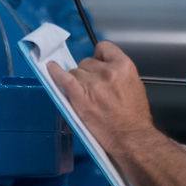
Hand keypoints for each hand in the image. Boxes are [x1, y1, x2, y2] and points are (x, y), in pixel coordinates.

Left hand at [46, 40, 156, 156]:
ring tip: (86, 97)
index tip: (96, 63)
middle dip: (88, 74)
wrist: (131, 138)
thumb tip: (102, 68)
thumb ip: (118, 73)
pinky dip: (55, 73)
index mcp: (124, 67)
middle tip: (94, 90)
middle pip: (86, 62)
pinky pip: (63, 78)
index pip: (104, 48)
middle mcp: (108, 72)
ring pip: (75, 72)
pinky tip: (51, 68)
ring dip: (77, 82)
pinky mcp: (81, 97)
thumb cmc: (134, 118)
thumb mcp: (134, 85)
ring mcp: (93, 85)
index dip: (99, 56)